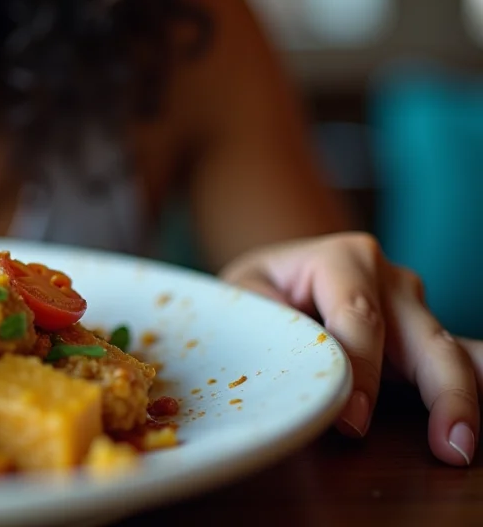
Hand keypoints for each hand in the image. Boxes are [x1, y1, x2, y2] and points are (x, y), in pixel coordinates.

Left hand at [221, 232, 480, 465]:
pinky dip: (477, 384)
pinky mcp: (426, 336)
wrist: (282, 274)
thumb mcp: (245, 290)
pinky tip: (479, 419)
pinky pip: (465, 359)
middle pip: (425, 338)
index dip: (358, 372)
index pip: (359, 318)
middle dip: (443, 393)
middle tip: (449, 445)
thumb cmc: (263, 286)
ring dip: (465, 398)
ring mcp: (416, 308)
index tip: (352, 421)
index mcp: (344, 258)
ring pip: (451, 352)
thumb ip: (265, 318)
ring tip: (468, 442)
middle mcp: (391, 280)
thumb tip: (285, 363)